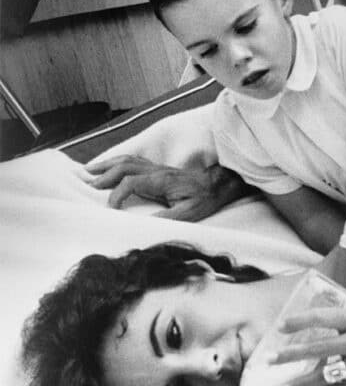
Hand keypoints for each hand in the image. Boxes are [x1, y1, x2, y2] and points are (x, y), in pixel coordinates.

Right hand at [85, 156, 245, 219]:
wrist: (218, 184)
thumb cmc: (204, 199)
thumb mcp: (188, 214)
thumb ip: (166, 218)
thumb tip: (144, 225)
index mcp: (161, 180)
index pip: (131, 182)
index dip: (117, 194)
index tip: (110, 209)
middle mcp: (156, 171)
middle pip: (124, 166)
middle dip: (104, 175)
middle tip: (87, 185)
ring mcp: (156, 168)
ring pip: (127, 160)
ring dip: (107, 165)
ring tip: (88, 170)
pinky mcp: (157, 169)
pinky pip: (133, 161)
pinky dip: (117, 163)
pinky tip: (108, 167)